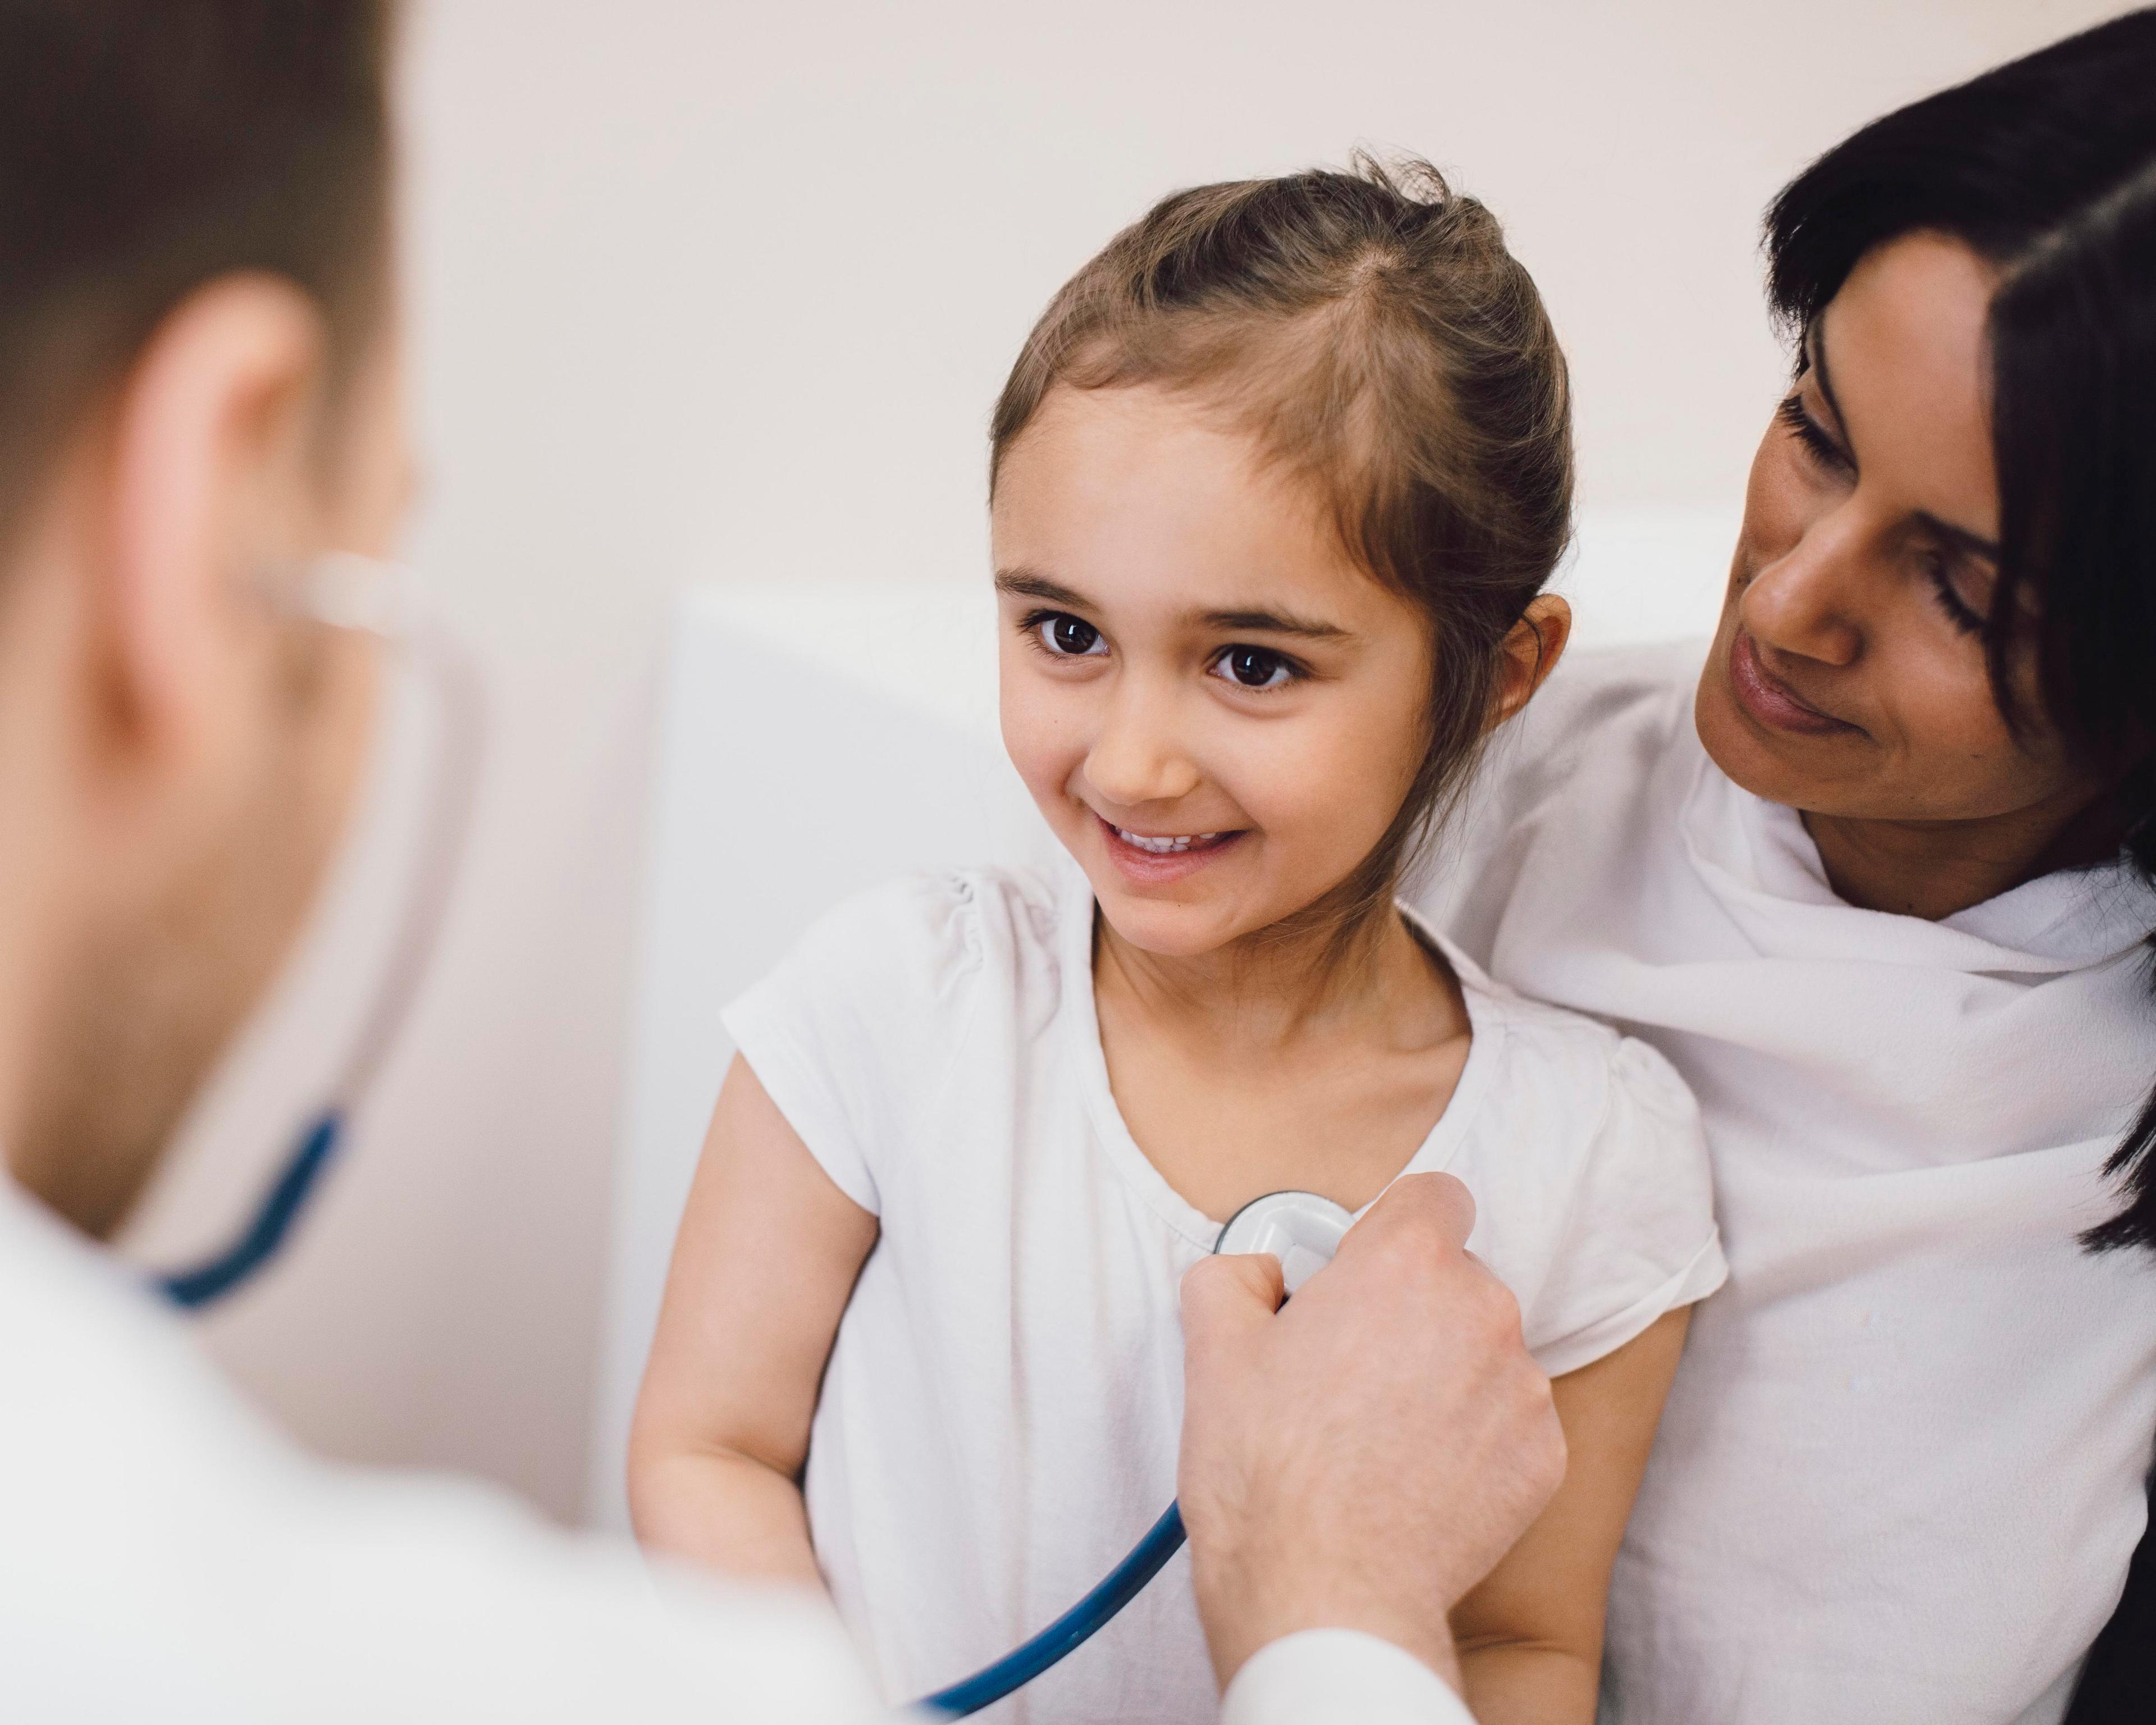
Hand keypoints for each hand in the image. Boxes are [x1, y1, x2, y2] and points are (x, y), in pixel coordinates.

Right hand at [1177, 1172, 1565, 1692]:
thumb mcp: (1212, 1346)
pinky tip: (1413, 1475)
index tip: (1362, 1268)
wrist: (1325, 1594)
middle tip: (1347, 1365)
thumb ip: (1237, 1274)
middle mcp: (1479, 1310)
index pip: (1435, 1196)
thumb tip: (1258, 1272)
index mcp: (1404, 1263)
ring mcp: (1520, 1386)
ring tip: (1376, 1433)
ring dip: (1442, 1373)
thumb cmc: (1266, 1472)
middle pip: (1455, 1277)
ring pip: (1483, 1350)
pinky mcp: (1543, 1456)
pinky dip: (1471, 1438)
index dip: (1393, 1227)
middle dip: (1410, 1308)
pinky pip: (1507, 1419)